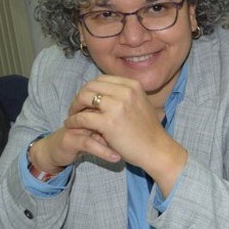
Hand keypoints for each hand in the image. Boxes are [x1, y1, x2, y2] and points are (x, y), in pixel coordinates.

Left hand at [59, 75, 187, 193]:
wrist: (156, 149)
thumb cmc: (148, 131)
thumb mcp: (141, 103)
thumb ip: (125, 96)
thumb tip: (103, 93)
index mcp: (132, 85)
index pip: (102, 79)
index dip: (90, 88)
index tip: (86, 100)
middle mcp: (125, 91)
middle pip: (91, 86)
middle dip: (79, 96)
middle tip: (76, 108)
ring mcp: (117, 106)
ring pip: (84, 98)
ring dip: (74, 107)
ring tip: (72, 116)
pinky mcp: (109, 122)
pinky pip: (82, 117)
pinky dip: (73, 121)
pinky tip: (71, 125)